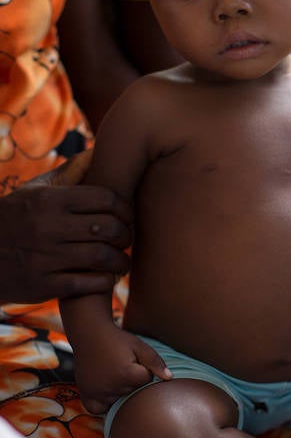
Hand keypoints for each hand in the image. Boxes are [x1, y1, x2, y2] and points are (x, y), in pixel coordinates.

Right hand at [0, 151, 132, 302]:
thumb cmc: (15, 218)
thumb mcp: (35, 191)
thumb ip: (70, 172)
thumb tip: (100, 151)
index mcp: (49, 200)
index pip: (106, 198)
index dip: (125, 208)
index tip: (128, 216)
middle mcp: (46, 226)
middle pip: (108, 228)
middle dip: (126, 235)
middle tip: (126, 240)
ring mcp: (43, 257)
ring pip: (101, 257)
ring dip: (120, 261)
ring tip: (121, 262)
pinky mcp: (41, 285)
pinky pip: (86, 285)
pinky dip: (103, 282)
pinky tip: (106, 278)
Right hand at [73, 325, 171, 414]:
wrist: (90, 334)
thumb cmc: (117, 340)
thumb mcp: (139, 346)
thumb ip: (155, 362)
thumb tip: (169, 378)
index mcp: (127, 374)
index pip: (146, 381)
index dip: (143, 370)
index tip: (133, 360)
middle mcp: (111, 387)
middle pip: (132, 393)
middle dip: (131, 381)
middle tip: (121, 365)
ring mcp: (97, 393)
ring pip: (117, 401)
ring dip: (118, 391)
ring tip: (112, 373)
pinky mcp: (86, 394)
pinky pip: (98, 409)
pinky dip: (103, 404)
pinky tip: (105, 391)